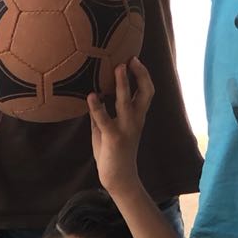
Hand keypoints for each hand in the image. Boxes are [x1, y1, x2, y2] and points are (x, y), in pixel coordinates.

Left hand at [87, 59, 153, 194]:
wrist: (119, 178)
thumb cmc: (112, 152)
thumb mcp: (106, 129)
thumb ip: (101, 112)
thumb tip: (90, 94)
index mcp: (137, 116)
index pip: (147, 91)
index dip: (143, 75)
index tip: (134, 59)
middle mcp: (135, 119)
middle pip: (145, 92)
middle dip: (140, 74)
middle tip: (131, 59)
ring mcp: (126, 128)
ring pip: (126, 101)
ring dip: (122, 83)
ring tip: (117, 68)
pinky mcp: (113, 137)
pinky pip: (104, 118)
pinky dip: (97, 106)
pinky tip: (91, 96)